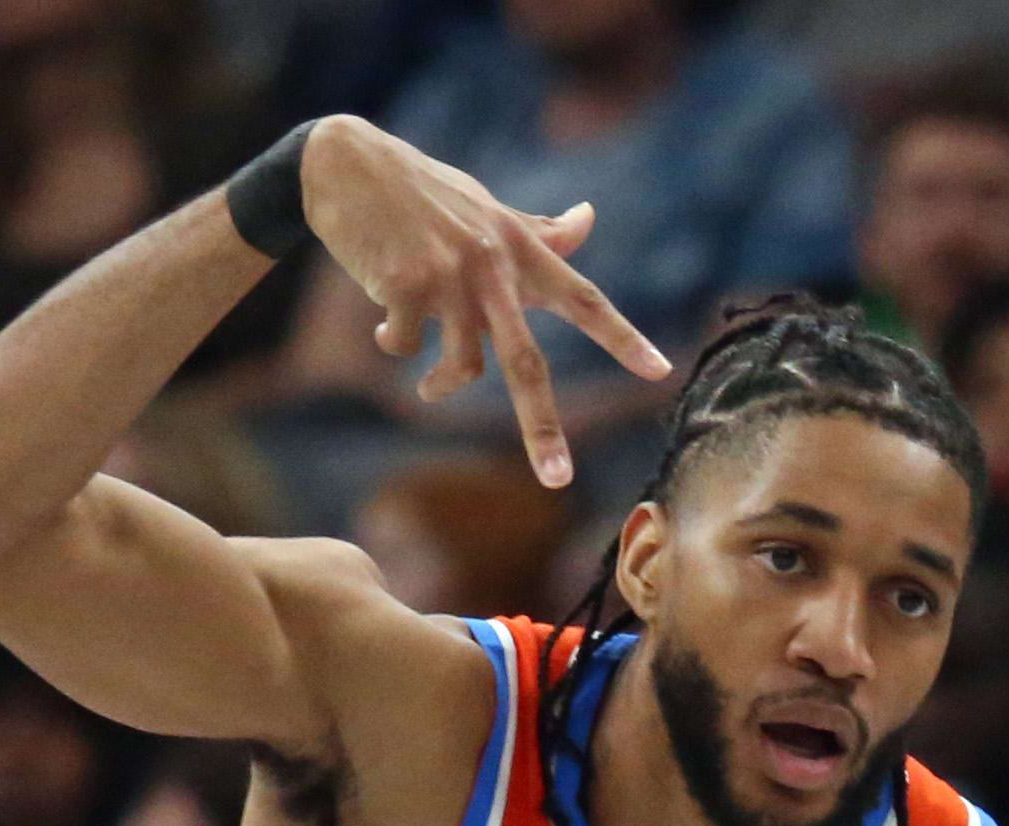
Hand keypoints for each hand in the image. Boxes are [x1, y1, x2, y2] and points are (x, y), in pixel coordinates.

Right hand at [296, 116, 671, 485]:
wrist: (348, 163)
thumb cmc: (422, 189)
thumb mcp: (487, 206)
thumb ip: (538, 230)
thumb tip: (588, 218)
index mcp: (520, 249)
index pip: (584, 299)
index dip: (623, 338)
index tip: (660, 372)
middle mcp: (492, 267)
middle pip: (527, 362)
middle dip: (542, 428)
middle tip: (558, 479)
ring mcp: (448, 278)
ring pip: (460, 368)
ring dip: (439, 387)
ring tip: (428, 390)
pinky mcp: (404, 286)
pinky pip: (405, 347)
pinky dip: (394, 345)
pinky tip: (383, 328)